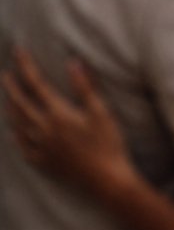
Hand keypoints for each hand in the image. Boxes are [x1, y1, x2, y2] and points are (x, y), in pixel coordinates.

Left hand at [3, 49, 134, 196]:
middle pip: (20, 104)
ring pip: (17, 124)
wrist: (105, 179)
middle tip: (5, 75)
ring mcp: (40, 147)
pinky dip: (16, 137)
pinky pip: (22, 147)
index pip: (36, 84)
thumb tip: (73, 63)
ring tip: (8, 100)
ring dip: (10, 109)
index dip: (26, 66)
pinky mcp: (43, 162)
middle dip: (11, 87)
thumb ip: (85, 87)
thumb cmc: (108, 144)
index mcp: (57, 114)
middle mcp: (43, 129)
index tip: (18, 50)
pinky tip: (15, 133)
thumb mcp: (101, 112)